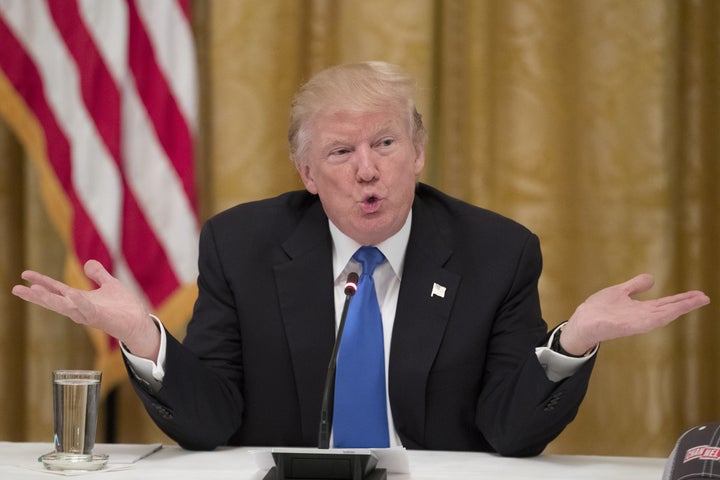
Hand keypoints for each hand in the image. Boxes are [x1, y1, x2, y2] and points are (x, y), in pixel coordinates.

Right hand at [11, 259, 160, 359]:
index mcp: (80, 300)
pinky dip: (80, 303)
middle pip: (54, 300)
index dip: (41, 282)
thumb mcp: (109, 284)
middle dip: (35, 295)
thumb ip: (98, 274)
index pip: (56, 290)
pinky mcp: (101, 318)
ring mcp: (89, 314)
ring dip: (49, 299)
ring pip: (65, 307)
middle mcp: (80, 308)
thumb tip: (88, 263)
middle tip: (16, 289)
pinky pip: (87, 310)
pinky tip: (72, 295)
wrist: (138, 321)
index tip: (24, 275)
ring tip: (32, 291)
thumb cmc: (123, 306)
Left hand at [559, 273, 709, 354]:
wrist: (582, 322)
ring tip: (696, 300)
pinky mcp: (626, 326)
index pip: (666, 304)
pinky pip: (645, 321)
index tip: (700, 295)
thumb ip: (635, 286)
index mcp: (641, 309)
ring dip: (678, 308)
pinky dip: (658, 316)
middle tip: (705, 297)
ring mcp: (635, 323)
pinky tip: (670, 312)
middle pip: (668, 309)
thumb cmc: (599, 309)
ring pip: (662, 315)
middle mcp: (642, 317)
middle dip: (686, 303)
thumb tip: (652, 278)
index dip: (683, 300)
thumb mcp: (619, 292)